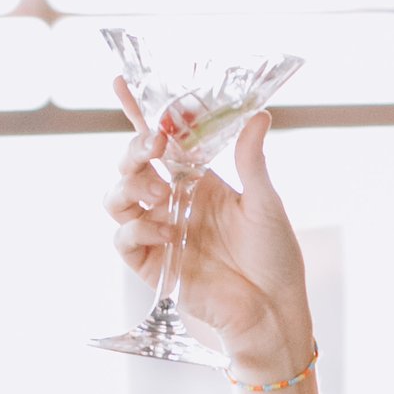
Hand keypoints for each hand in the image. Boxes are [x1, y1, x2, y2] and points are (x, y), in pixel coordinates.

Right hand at [106, 93, 313, 377]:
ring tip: (161, 193)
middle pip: (132, 165)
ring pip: (117, 198)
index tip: (122, 82)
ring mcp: (160, 232)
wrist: (274, 311)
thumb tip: (259, 114)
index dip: (138, 113)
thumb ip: (251, 161)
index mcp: (198, 182)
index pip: (161, 142)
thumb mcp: (266, 204)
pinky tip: (166, 231)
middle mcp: (173, 203)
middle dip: (135, 148)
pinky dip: (138, 229)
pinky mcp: (153, 264)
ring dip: (130, 186)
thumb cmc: (276, 259)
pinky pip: (124, 238)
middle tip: (155, 145)